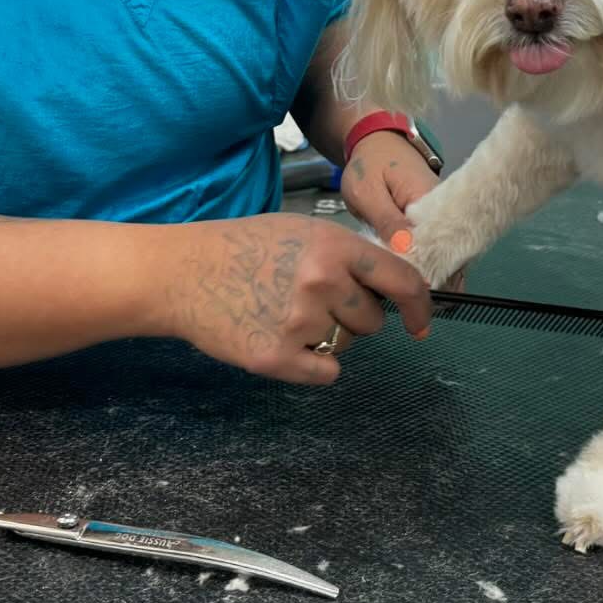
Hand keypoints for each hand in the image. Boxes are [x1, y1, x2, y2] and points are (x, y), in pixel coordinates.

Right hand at [169, 215, 433, 384]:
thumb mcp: (300, 231)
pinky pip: (325, 371)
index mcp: (333, 246)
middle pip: (372, 319)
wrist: (183, 272)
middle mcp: (323, 282)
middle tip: (308, 299)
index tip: (420, 322)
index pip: (403, 280)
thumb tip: (392, 283)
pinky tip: (279, 337)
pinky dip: (309, 363)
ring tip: (283, 312)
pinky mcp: (278, 357)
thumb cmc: (241, 246)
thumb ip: (346, 254)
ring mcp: (300, 322)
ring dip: (327, 336)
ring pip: (346, 344)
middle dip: (351, 315)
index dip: (420, 306)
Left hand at [340, 133, 466, 290]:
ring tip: (413, 298)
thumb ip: (387, 221)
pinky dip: (428, 265)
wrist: (375, 143)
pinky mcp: (435, 222)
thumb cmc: (369, 165)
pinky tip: (413, 282)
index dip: (434, 272)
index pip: (443, 243)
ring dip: (433, 274)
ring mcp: (442, 217)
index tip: (418, 294)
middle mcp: (445, 211)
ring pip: (446, 254)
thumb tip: (408, 253)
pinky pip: (437, 249)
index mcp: (431, 201)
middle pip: (451, 254)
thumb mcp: (368, 191)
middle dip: (437, 280)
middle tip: (415, 303)